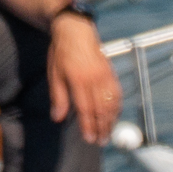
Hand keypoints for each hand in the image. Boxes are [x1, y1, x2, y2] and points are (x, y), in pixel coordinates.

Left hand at [45, 9, 123, 139]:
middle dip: (102, 128)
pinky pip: (117, 93)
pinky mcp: (110, 72)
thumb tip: (58, 118)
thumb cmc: (62, 52)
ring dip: (111, 120)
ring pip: (112, 103)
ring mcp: (105, 75)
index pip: (86, 109)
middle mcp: (95, 79)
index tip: (89, 138)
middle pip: (101, 109)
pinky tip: (115, 116)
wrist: (76, 30)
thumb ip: (58, 98)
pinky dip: (117, 107)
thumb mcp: (55, 75)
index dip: (88, 126)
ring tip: (108, 133)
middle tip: (101, 141)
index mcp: (79, 80)